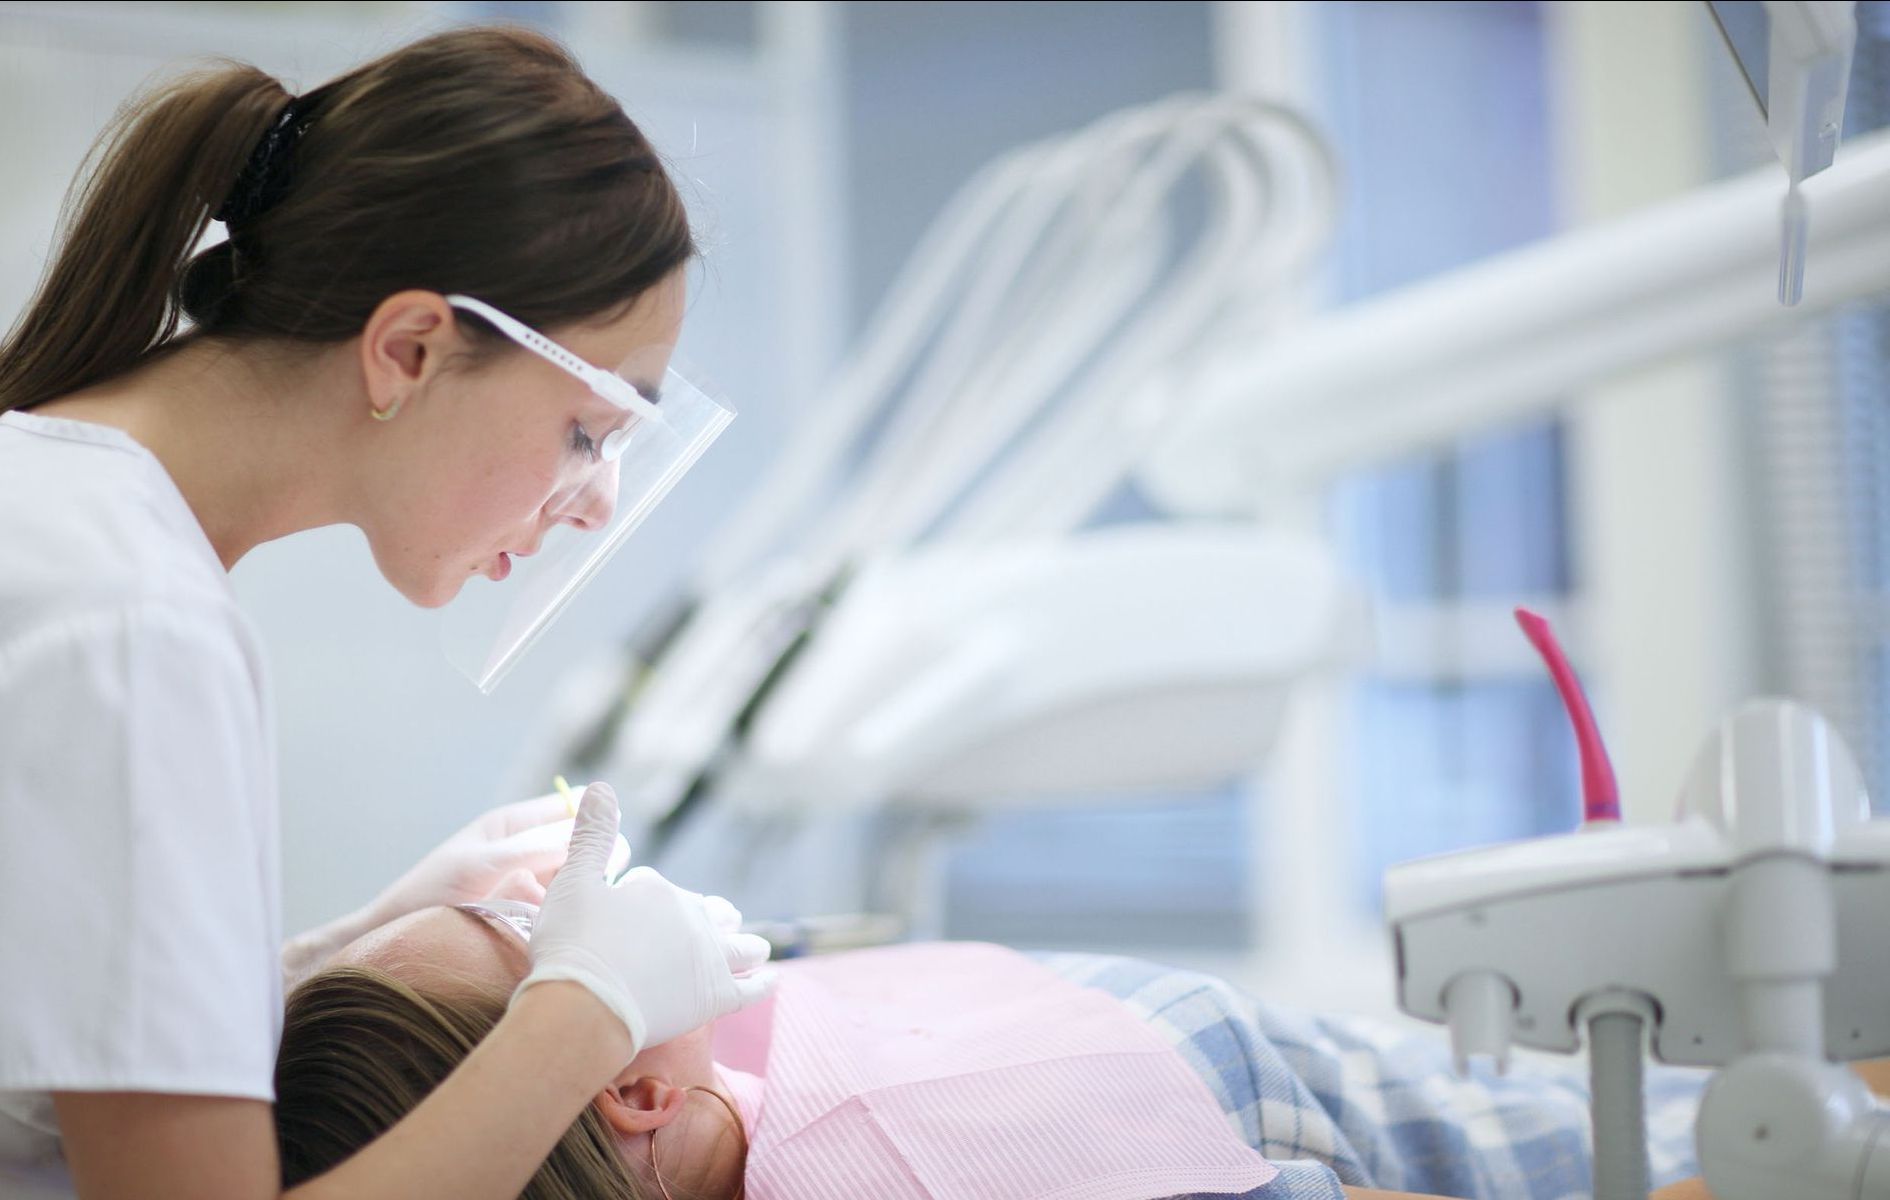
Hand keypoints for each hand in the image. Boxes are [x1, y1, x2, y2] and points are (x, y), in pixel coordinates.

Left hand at [364, 793, 629, 928]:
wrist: (396, 942)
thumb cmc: (430, 894)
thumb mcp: (486, 863)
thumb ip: (537, 846)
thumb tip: (594, 836)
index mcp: (514, 825)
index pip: (571, 810)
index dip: (594, 824)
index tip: (608, 849)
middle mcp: (526, 852)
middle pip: (579, 849)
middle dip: (590, 865)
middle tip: (594, 888)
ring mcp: (528, 887)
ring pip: (573, 884)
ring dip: (578, 896)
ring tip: (577, 915)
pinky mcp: (528, 919)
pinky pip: (560, 913)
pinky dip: (565, 920)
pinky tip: (565, 934)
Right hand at [518, 782, 774, 1057]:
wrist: (585, 1007)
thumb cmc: (572, 944)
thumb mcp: (572, 880)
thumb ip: (591, 835)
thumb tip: (602, 785)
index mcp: (658, 890)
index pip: (653, 887)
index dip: (635, 900)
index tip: (620, 917)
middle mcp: (692, 918)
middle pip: (705, 913)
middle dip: (707, 916)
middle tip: (715, 921)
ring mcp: (710, 958)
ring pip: (740, 945)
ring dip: (746, 943)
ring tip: (754, 946)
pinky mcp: (717, 997)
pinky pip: (752, 987)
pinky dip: (762, 981)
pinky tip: (770, 979)